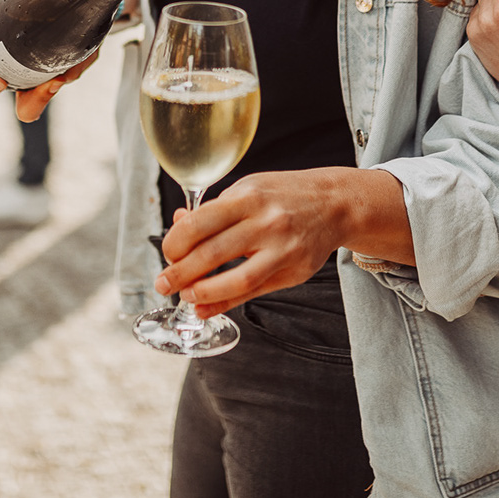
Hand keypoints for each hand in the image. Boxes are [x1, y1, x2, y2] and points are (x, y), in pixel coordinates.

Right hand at [0, 0, 100, 121]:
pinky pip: (75, 71)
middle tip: (38, 87)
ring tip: (58, 78)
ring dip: (53, 92)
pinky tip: (75, 59)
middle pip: (25, 108)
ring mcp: (51, 71)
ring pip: (51, 95)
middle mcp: (25, 74)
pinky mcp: (75, 61)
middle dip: (29, 105)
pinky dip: (75, 69)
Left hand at [155, 167, 379, 317]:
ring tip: (185, 295)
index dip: (176, 242)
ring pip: (236, 279)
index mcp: (248, 197)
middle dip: (180, 272)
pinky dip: (225, 303)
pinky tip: (205, 307)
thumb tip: (177, 225)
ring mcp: (282, 248)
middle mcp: (266, 222)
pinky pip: (253, 292)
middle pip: (212, 253)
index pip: (200, 222)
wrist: (335, 204)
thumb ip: (214, 211)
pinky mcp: (294, 271)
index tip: (167, 253)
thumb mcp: (248, 190)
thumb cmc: (284, 196)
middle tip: (163, 283)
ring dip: (203, 292)